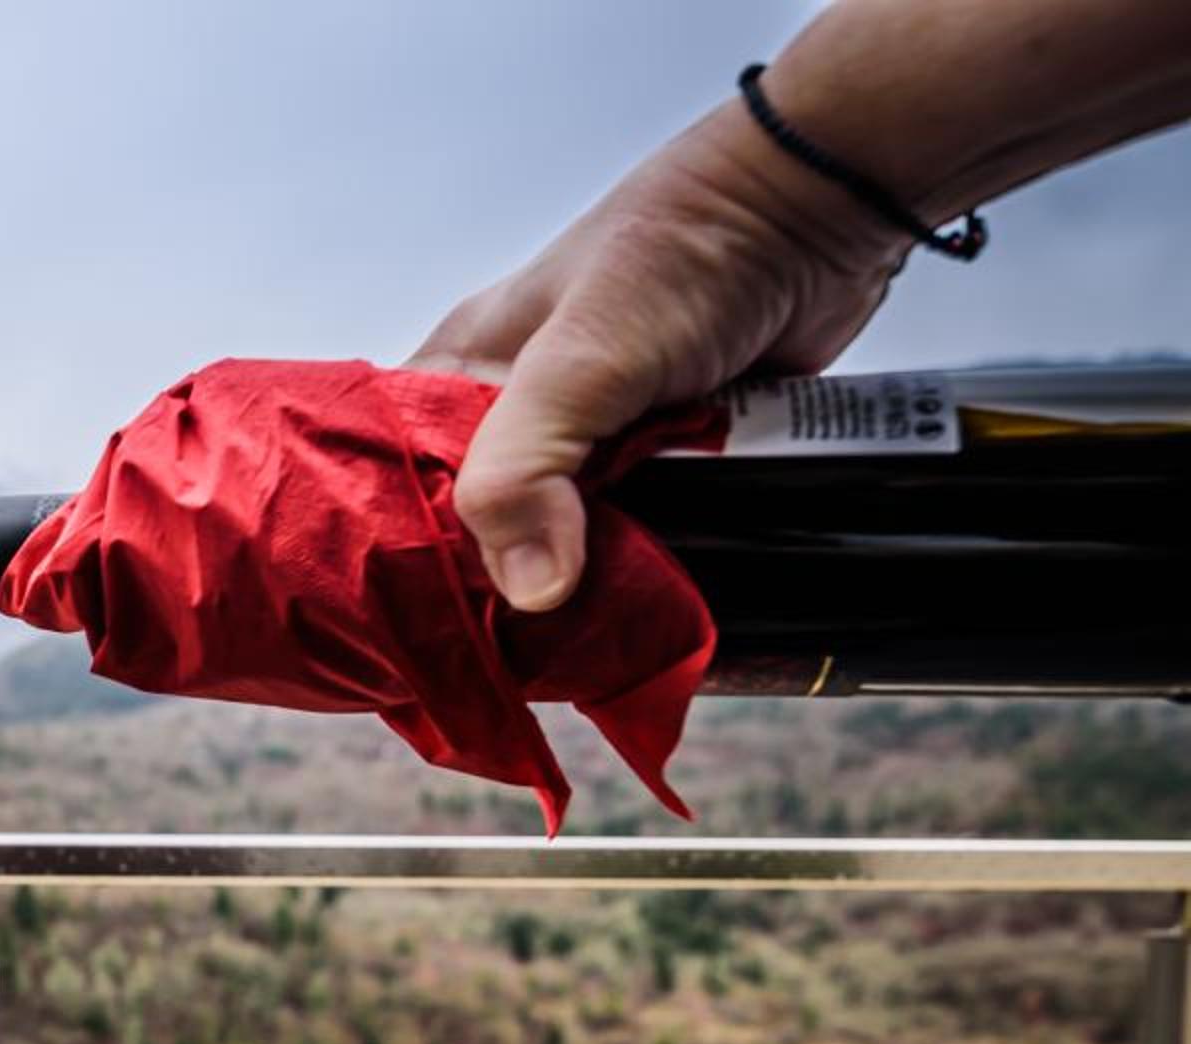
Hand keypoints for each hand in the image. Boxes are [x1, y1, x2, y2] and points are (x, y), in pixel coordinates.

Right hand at [410, 101, 902, 612]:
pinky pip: (642, 531)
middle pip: (484, 524)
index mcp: (465, 368)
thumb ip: (525, 471)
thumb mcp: (578, 363)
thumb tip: (531, 593)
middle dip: (496, 585)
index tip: (414, 621)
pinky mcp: (667, 453)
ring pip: (567, 537)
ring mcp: (600, 434)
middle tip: (504, 655)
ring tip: (573, 651)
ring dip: (581, 583)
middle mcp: (522, 406)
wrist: (819, 215)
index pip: (398, 475)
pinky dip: (646, 564)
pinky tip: (639, 608)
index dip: (400, 546)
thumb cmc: (682, 255)